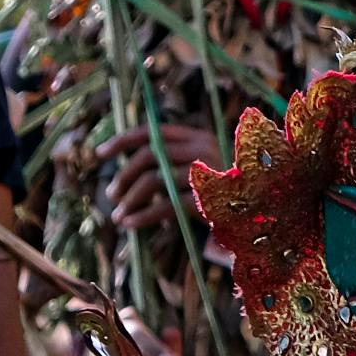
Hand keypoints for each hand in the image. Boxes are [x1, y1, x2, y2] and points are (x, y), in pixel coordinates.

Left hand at [96, 120, 220, 234]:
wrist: (256, 217)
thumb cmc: (219, 196)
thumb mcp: (195, 172)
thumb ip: (168, 164)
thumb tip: (125, 171)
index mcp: (198, 137)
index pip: (153, 132)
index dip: (123, 141)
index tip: (100, 154)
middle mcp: (203, 149)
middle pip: (150, 155)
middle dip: (124, 175)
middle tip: (111, 195)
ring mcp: (206, 172)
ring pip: (153, 180)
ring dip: (130, 199)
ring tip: (118, 216)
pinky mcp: (206, 199)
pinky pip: (165, 205)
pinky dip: (143, 215)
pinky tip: (130, 224)